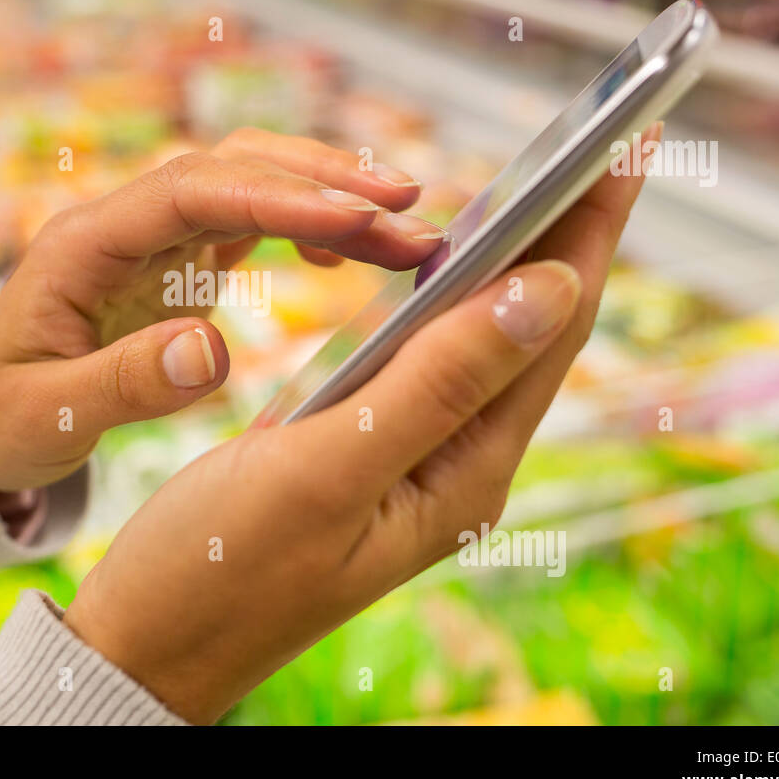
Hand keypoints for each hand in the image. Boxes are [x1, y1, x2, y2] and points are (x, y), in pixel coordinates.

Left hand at [0, 128, 444, 493]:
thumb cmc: (1, 420)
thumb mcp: (48, 417)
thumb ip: (124, 384)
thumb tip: (211, 353)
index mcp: (85, 245)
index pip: (191, 190)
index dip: (277, 196)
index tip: (354, 217)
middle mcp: (122, 224)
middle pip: (234, 170)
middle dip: (324, 182)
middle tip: (411, 213)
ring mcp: (149, 237)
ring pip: (250, 185)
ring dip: (326, 196)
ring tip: (405, 229)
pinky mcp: (171, 261)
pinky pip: (247, 222)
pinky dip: (302, 227)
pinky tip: (348, 256)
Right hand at [63, 123, 662, 722]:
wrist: (151, 642)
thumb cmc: (221, 569)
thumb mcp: (330, 471)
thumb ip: (438, 384)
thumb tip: (547, 287)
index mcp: (464, 470)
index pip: (551, 326)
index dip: (589, 228)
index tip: (627, 139)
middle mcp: (456, 462)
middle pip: (531, 327)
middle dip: (570, 228)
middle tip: (605, 137)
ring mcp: (412, 456)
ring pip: (482, 338)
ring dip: (515, 255)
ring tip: (547, 179)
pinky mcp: (366, 447)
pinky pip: (428, 357)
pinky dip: (445, 294)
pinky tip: (446, 261)